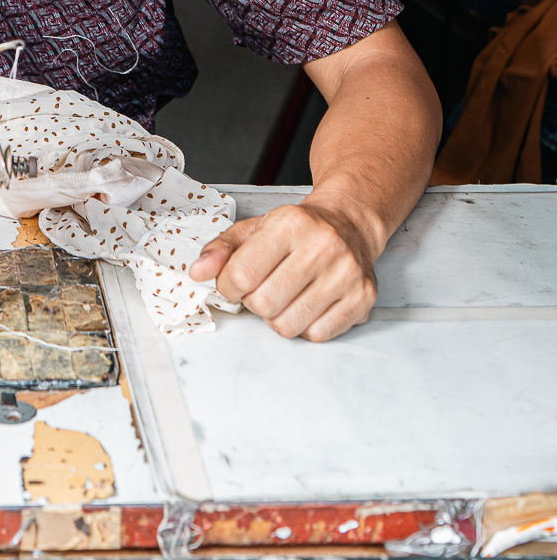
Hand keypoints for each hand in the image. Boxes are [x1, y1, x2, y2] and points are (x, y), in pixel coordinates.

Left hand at [190, 200, 377, 341]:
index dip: (228, 286)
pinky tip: (308, 303)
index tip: (234, 282)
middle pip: (265, 304)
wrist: (348, 224)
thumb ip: (221, 249)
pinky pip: (317, 335)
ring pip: (289, 325)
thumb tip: (196, 272)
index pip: (242, 274)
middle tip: (263, 288)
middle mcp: (323, 246)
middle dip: (254, 303)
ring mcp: (346, 274)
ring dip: (277, 317)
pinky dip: (305, 326)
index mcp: (290, 224)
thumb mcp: (255, 228)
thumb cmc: (297, 229)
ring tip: (285, 295)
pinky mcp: (362, 299)